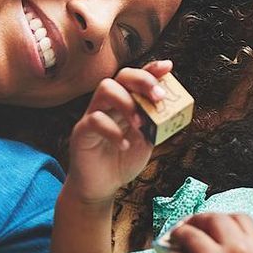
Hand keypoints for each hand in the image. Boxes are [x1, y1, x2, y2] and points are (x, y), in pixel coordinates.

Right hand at [64, 60, 173, 205]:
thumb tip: (171, 111)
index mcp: (126, 102)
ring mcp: (93, 114)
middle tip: (158, 97)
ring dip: (127, 103)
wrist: (102, 186)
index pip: (137, 79)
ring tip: (140, 124)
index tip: (168, 66)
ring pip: (105, 90)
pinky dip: (113, 131)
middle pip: (121, 76)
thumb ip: (156, 125)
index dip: (151, 69)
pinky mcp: (82, 131)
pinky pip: (95, 120)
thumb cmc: (123, 160)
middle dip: (142, 80)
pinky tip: (124, 145)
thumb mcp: (147, 141)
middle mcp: (109, 103)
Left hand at [159, 212, 252, 252]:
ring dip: (177, 236)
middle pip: (211, 218)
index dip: (221, 218)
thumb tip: (214, 247)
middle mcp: (237, 250)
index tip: (210, 225)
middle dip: (195, 221)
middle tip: (185, 230)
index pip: (237, 216)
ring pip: (189, 234)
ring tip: (172, 243)